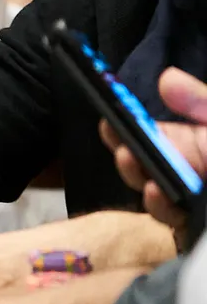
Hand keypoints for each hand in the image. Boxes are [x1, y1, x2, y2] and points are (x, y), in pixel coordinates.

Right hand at [102, 67, 206, 230]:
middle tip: (115, 138)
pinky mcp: (194, 226)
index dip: (124, 124)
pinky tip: (155, 190)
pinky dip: (158, 206)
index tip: (106, 115)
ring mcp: (189, 201)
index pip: (150, 133)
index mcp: (194, 144)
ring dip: (134, 174)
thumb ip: (201, 103)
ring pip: (148, 191)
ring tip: (131, 159)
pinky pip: (169, 219)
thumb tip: (165, 77)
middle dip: (124, 149)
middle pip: (142, 162)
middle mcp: (187, 171)